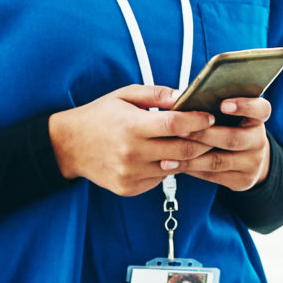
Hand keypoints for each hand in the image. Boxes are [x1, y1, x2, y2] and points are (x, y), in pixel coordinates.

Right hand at [48, 84, 216, 196]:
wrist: (68, 146)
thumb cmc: (99, 116)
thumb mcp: (125, 95)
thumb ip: (156, 94)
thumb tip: (184, 95)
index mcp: (132, 126)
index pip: (176, 124)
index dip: (198, 120)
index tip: (210, 116)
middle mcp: (132, 153)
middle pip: (182, 150)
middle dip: (204, 141)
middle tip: (214, 134)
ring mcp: (131, 174)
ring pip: (175, 167)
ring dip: (188, 157)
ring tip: (197, 144)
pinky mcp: (129, 188)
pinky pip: (159, 179)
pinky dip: (168, 167)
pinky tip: (168, 156)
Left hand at [176, 96, 272, 192]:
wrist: (250, 160)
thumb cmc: (231, 129)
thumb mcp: (232, 115)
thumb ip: (215, 106)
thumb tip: (184, 101)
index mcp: (257, 119)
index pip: (261, 110)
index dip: (244, 106)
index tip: (223, 104)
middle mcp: (258, 141)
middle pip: (233, 139)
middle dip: (203, 135)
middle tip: (181, 130)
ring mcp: (252, 163)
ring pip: (219, 161)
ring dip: (191, 157)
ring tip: (169, 153)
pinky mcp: (242, 181)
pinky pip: (212, 175)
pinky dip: (191, 169)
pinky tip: (174, 165)